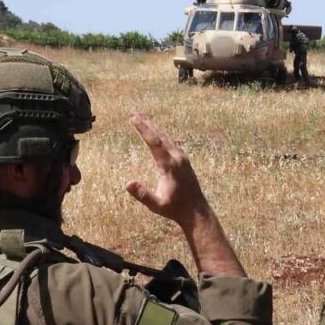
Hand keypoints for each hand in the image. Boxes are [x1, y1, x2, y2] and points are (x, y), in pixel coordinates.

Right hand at [125, 112, 209, 227]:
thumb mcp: (156, 205)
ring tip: (143, 119)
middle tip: (135, 113)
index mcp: (169, 165)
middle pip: (161, 136)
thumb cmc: (174, 208)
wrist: (196, 211)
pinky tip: (158, 134)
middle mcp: (177, 158)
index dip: (144, 129)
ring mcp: (182, 158)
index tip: (134, 118)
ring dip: (155, 128)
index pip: (154, 142)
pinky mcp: (185, 161)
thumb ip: (143, 195)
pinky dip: (162, 136)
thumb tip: (127, 184)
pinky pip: (172, 143)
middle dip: (147, 124)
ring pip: (167, 138)